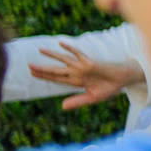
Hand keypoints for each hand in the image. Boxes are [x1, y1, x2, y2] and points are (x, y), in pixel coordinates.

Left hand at [25, 40, 143, 109]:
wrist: (123, 80)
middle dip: (42, 68)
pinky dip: (70, 48)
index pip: (55, 79)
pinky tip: (61, 43)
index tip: (31, 73)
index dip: (44, 76)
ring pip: (63, 60)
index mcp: (75, 81)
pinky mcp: (90, 62)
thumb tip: (62, 107)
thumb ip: (77, 101)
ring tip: (39, 50)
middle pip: (55, 70)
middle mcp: (76, 72)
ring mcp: (82, 66)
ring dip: (52, 55)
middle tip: (28, 66)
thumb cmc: (108, 88)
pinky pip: (78, 53)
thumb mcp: (91, 98)